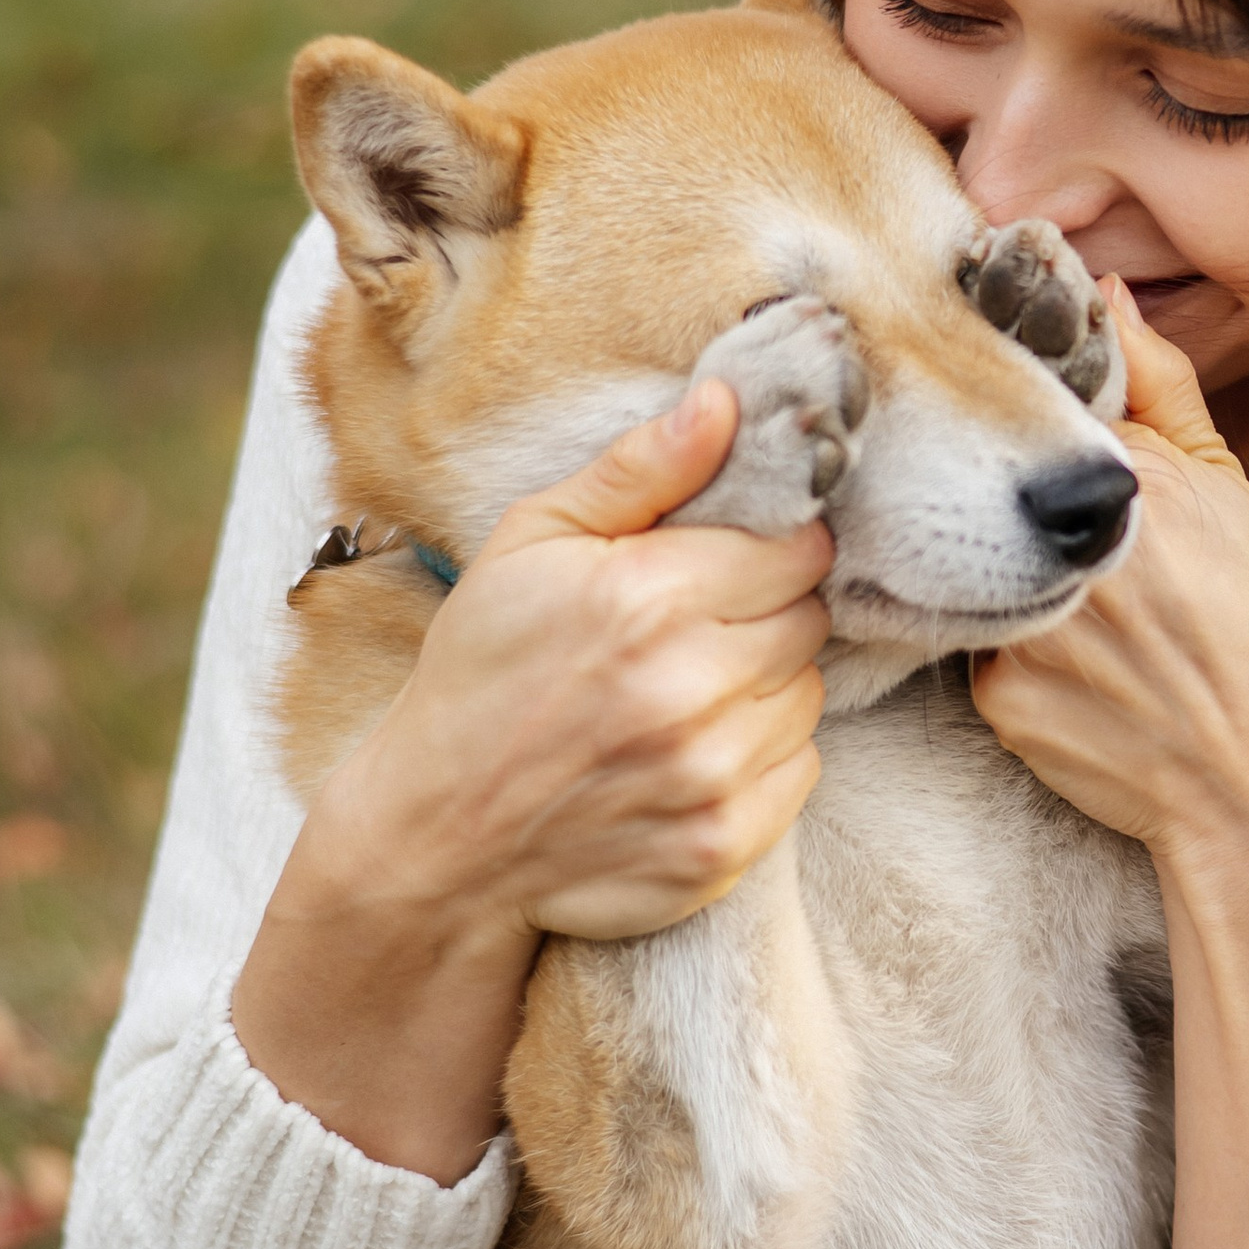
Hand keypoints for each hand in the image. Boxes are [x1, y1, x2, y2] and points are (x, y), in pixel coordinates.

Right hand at [321, 380, 832, 945]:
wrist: (439, 833)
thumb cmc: (482, 673)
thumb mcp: (531, 542)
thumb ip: (638, 469)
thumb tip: (727, 403)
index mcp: (646, 596)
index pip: (797, 549)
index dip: (770, 547)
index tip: (728, 562)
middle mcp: (688, 687)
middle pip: (809, 621)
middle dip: (765, 615)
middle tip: (693, 631)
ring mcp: (709, 774)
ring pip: (806, 697)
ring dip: (763, 689)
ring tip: (683, 694)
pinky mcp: (723, 845)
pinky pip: (800, 772)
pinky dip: (761, 758)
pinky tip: (690, 753)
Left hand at [972, 288, 1248, 918]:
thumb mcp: (1230, 492)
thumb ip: (1163, 386)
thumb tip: (1106, 294)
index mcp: (1130, 480)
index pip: (1034, 407)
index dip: (1021, 418)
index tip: (1018, 430)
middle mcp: (1070, 546)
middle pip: (987, 492)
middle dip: (999, 505)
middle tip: (1084, 556)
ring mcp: (1028, 624)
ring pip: (970, 573)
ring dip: (1000, 584)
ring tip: (1092, 629)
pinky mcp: (999, 694)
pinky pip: (978, 655)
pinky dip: (1014, 664)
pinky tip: (1075, 684)